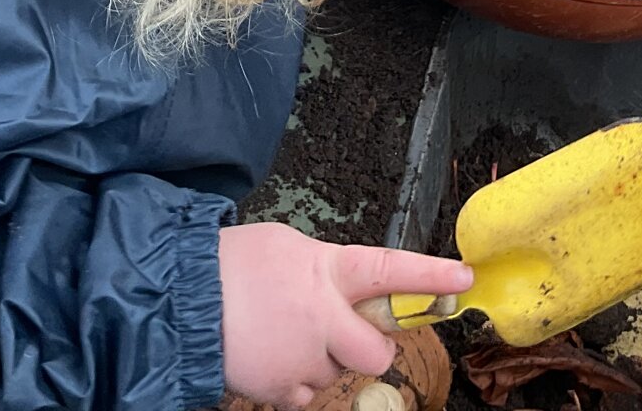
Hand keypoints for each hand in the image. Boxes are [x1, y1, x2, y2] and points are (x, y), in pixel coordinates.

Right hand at [219, 223, 472, 407]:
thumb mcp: (284, 246)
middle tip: (338, 334)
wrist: (178, 300)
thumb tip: (342, 284)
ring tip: (279, 336)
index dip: (430, 277)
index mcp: (327, 270)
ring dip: (319, 361)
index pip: (391, 270)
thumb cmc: (228, 264)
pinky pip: (307, 394)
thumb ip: (323, 268)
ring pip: (336, 373)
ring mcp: (305, 359)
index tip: (463, 279)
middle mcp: (325, 318)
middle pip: (377, 352)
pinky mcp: (282, 390)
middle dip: (366, 349)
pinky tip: (269, 357)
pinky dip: (293, 382)